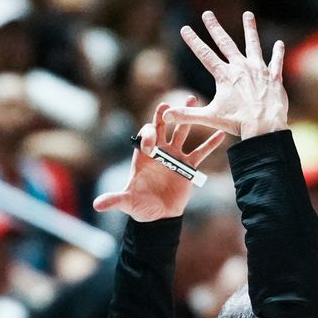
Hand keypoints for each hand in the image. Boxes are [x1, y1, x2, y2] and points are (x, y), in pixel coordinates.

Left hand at [93, 98, 225, 221]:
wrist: (159, 215)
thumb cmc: (140, 206)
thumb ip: (114, 200)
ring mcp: (174, 157)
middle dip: (167, 115)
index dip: (149, 136)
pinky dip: (210, 143)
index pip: (146, 136)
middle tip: (171, 103)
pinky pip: (200, 152)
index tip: (152, 146)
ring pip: (182, 133)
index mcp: (144, 156)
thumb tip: (97, 205)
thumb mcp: (127, 202)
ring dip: (189, 119)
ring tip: (194, 101)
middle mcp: (159, 152)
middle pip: (163, 127)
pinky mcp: (188, 167)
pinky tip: (220, 133)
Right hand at [164, 11, 287, 139]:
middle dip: (215, 27)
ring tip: (248, 15)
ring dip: (249, 29)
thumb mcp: (209, 118)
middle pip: (226, 43)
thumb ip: (186, 115)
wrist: (265, 127)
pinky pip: (276, 62)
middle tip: (207, 13)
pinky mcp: (274, 78)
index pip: (204, 54)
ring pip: (253, 45)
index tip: (185, 28)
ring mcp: (258, 70)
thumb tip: (164, 116)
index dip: (193, 41)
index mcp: (224, 75)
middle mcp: (241, 68)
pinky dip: (278, 53)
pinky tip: (279, 43)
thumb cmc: (238, 123)